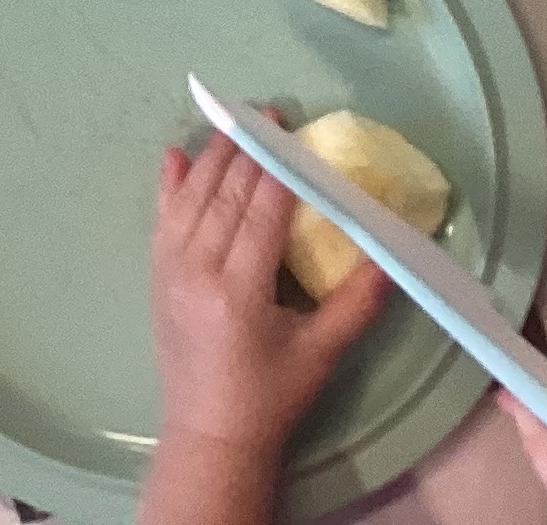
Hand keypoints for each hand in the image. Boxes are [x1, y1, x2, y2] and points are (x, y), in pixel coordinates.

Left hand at [138, 134, 393, 524]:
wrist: (210, 434)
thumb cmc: (270, 396)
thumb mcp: (321, 353)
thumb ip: (356, 303)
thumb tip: (391, 256)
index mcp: (238, 291)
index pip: (260, 212)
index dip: (275, 167)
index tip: (289, 129)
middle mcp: (196, 272)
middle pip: (223, 196)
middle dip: (247, 150)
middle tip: (268, 113)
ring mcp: (169, 271)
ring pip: (191, 198)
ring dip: (212, 157)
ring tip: (234, 122)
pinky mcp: (156, 276)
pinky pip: (161, 218)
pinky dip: (169, 184)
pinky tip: (175, 154)